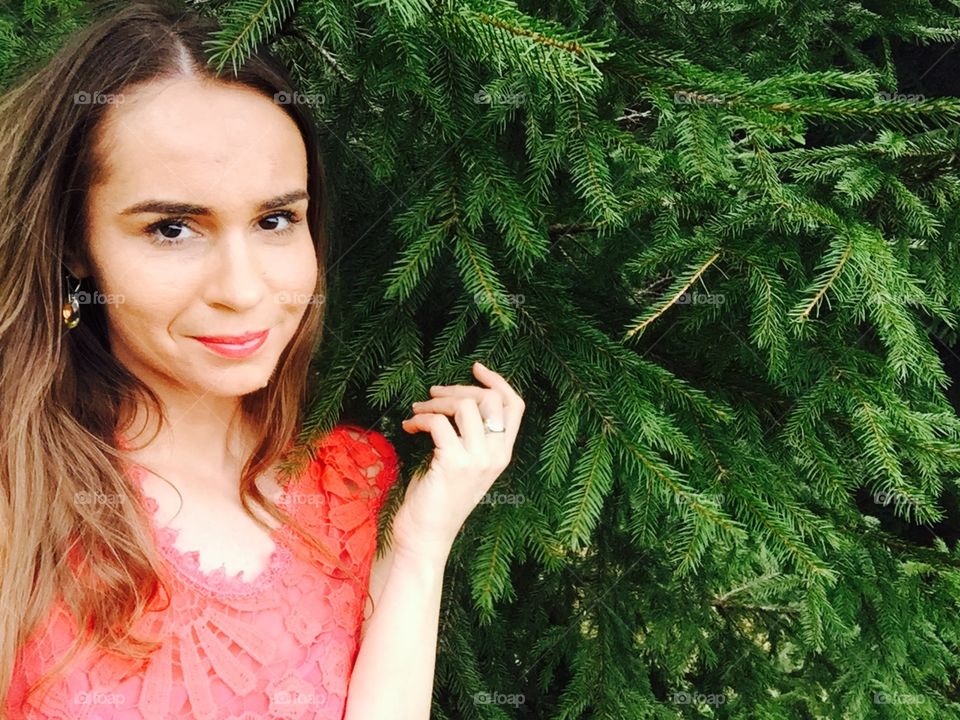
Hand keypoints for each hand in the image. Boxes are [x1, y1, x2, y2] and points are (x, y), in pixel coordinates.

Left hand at [393, 361, 525, 561]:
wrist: (425, 537)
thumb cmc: (438, 499)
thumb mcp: (463, 464)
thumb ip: (470, 437)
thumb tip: (458, 400)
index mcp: (502, 454)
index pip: (515, 406)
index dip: (497, 381)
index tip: (476, 368)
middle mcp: (496, 455)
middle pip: (490, 400)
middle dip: (458, 389)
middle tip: (433, 394)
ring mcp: (477, 459)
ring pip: (466, 406)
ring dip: (436, 402)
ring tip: (418, 410)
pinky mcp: (453, 463)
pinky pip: (439, 422)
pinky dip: (421, 418)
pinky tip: (410, 426)